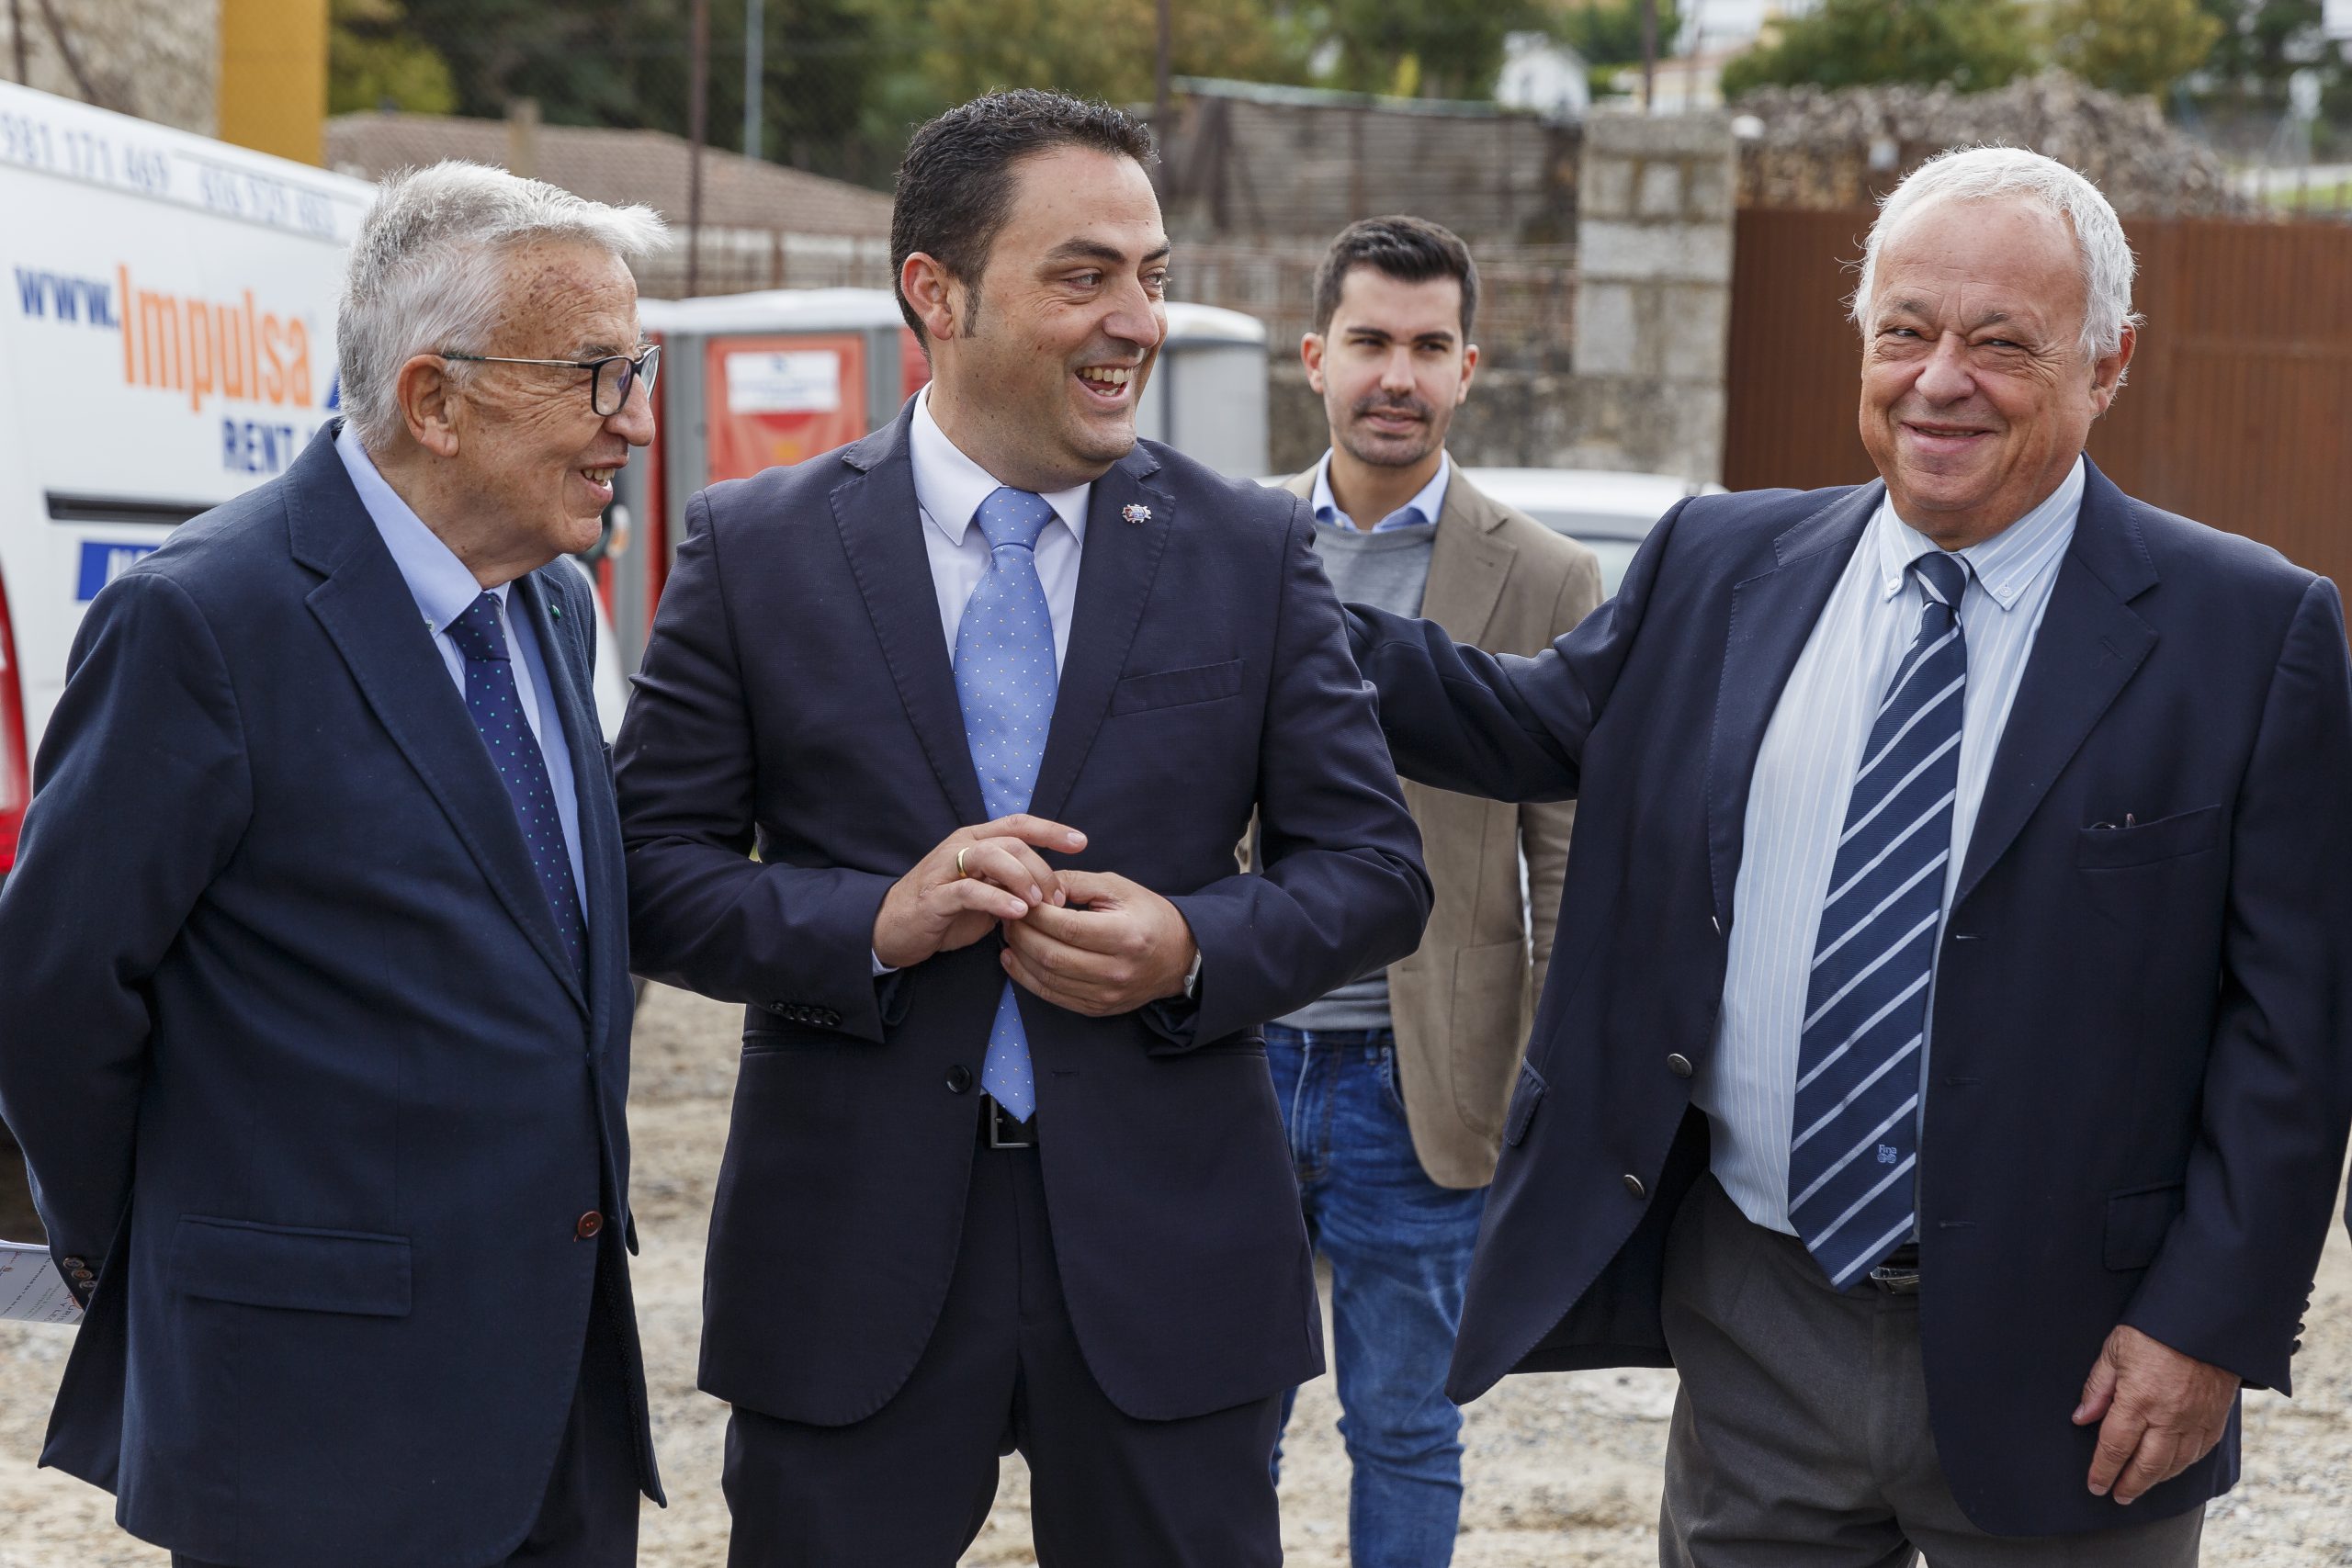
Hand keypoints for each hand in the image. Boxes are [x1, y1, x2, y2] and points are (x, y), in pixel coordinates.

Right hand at [872, 815, 1086, 971]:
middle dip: (1042, 868)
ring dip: (1023, 878)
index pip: (1019, 824)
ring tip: (1039, 903)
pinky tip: (1017, 912)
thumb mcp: (985, 892)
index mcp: (976, 841)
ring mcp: (946, 869)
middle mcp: (962, 847)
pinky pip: (971, 890)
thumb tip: (1053, 890)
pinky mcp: (935, 896)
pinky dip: (998, 899)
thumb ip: (1011, 883)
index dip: (1052, 830)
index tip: (1081, 842)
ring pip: (992, 856)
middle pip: (1012, 842)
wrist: (894, 929)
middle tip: (1058, 898)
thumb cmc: (945, 910)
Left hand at [1000, 869, 1197, 1016]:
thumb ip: (1074, 883)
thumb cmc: (1148, 915)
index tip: (1018, 899)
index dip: (1036, 915)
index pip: (1068, 928)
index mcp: (1126, 936)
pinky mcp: (1096, 1008)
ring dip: (1019, 955)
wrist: (1178, 957)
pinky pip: (1053, 996)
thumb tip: (1034, 889)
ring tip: (1008, 934)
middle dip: (1021, 934)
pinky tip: (1013, 959)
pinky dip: (1026, 978)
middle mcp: (1117, 971)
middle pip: (1052, 955)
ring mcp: (1106, 995)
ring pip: (1048, 979)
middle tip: (1006, 915)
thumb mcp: (1117, 888)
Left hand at [2074, 1324, 2239, 1504]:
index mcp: (2138, 1401)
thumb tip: (2082, 1419)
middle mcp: (2169, 1418)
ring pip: (2174, 1465)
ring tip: (2139, 1487)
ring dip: (2155, 1481)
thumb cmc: (2155, 1330)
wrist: (2207, 1319)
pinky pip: (2199, 1453)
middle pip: (2146, 1466)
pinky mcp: (2216, 1419)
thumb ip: (2098, 1388)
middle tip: (2116, 1496)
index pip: (2115, 1447)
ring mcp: (2196, 1421)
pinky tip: (2172, 1469)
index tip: (2095, 1485)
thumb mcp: (2115, 1350)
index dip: (2103, 1470)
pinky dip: (2183, 1466)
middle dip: (2129, 1485)